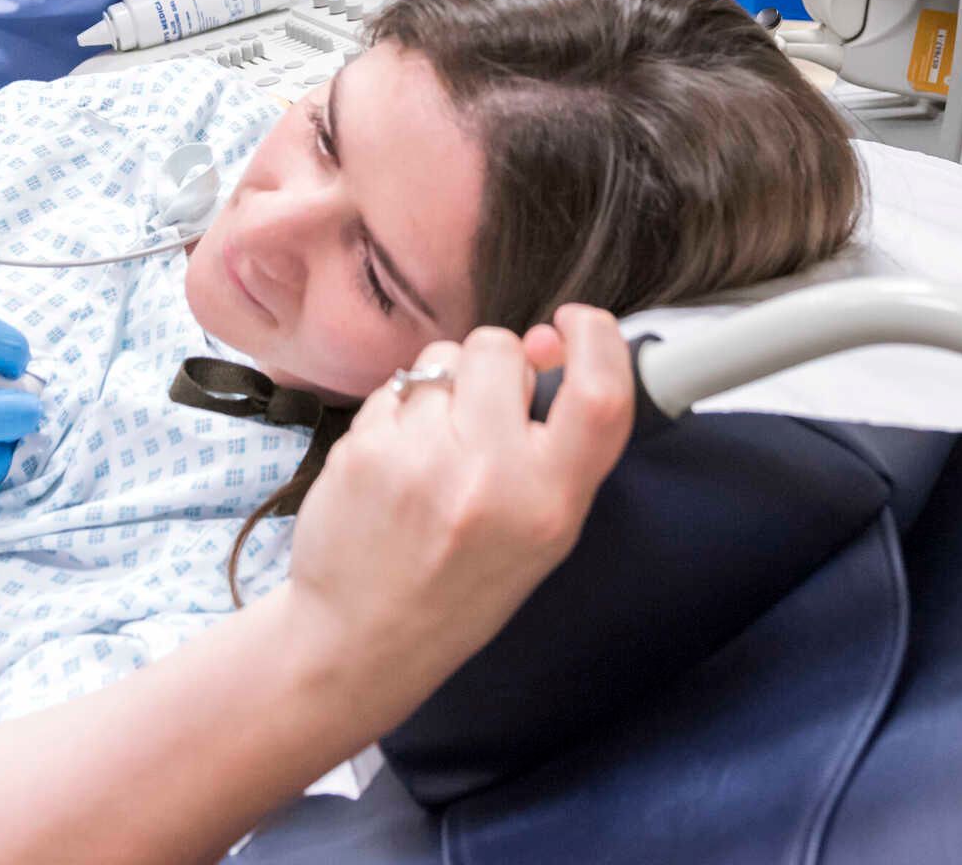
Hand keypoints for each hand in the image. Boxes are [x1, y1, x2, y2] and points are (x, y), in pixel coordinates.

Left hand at [281, 308, 632, 684]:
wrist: (360, 639)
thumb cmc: (460, 587)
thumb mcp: (539, 534)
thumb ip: (556, 441)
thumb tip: (545, 341)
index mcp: (549, 505)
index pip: (601, 396)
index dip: (599, 340)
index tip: (578, 323)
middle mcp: (489, 478)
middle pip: (501, 348)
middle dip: (495, 365)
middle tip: (481, 417)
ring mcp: (420, 460)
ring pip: (442, 358)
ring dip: (444, 386)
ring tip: (435, 448)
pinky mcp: (363, 449)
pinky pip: (395, 386)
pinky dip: (399, 411)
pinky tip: (395, 463)